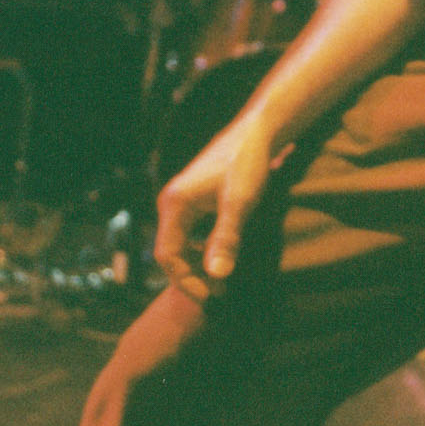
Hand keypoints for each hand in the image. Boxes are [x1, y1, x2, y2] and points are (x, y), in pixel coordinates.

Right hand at [152, 112, 277, 298]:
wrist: (257, 130)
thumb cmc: (247, 163)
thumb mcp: (239, 203)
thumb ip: (226, 238)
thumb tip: (217, 276)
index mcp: (174, 204)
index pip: (167, 255)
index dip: (187, 280)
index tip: (212, 295)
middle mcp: (172, 202)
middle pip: (171, 252)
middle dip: (193, 276)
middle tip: (221, 292)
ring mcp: (182, 200)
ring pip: (181, 243)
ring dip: (198, 265)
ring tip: (224, 281)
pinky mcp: (194, 198)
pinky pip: (190, 233)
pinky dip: (203, 250)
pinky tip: (224, 257)